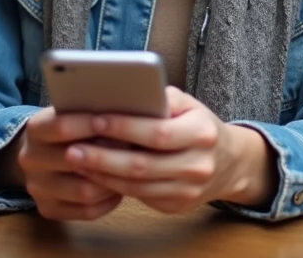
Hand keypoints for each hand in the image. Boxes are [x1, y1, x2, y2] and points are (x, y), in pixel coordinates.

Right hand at [13, 107, 122, 220]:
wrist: (39, 154)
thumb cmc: (67, 128)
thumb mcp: (69, 112)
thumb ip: (89, 113)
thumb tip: (126, 114)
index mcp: (34, 129)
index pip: (62, 127)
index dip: (91, 125)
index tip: (119, 121)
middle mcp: (30, 159)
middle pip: (75, 162)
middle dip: (108, 156)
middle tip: (134, 149)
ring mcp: (37, 188)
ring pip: (84, 191)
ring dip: (112, 181)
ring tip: (130, 170)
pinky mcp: (47, 209)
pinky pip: (86, 211)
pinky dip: (108, 201)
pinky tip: (120, 188)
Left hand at [62, 87, 276, 214]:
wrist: (229, 163)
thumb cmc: (198, 125)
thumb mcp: (188, 104)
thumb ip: (159, 99)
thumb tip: (121, 96)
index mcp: (202, 132)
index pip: (158, 133)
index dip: (125, 128)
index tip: (96, 119)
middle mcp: (199, 165)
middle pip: (143, 165)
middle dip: (104, 157)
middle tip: (73, 148)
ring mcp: (188, 190)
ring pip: (138, 186)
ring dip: (102, 174)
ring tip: (77, 160)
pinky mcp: (177, 206)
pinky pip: (140, 197)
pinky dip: (114, 186)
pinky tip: (94, 174)